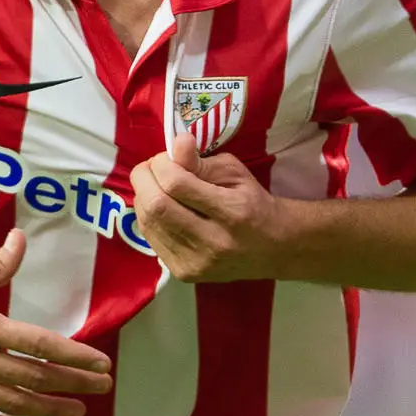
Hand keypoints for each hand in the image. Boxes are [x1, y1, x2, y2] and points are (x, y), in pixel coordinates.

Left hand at [131, 133, 285, 282]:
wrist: (273, 249)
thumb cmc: (253, 203)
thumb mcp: (236, 173)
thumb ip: (202, 161)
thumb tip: (176, 143)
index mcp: (232, 212)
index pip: (176, 184)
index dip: (162, 164)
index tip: (166, 157)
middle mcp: (213, 242)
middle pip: (157, 206)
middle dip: (143, 178)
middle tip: (151, 168)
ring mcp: (197, 262)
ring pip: (148, 223)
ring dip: (143, 197)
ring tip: (155, 186)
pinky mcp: (185, 273)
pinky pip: (151, 239)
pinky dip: (148, 217)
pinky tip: (160, 208)